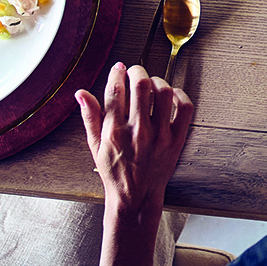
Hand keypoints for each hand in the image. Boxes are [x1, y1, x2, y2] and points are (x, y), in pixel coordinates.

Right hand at [76, 63, 194, 217]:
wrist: (135, 197)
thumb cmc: (114, 171)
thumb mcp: (95, 146)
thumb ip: (89, 117)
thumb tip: (80, 93)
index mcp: (114, 132)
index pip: (116, 91)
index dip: (117, 74)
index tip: (118, 68)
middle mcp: (138, 132)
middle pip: (141, 86)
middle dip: (137, 72)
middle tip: (135, 72)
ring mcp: (160, 136)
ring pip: (164, 93)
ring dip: (157, 82)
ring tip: (151, 84)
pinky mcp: (177, 140)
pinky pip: (185, 109)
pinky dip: (180, 96)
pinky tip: (171, 96)